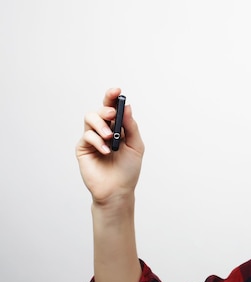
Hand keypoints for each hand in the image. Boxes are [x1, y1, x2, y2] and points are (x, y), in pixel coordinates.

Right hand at [76, 88, 144, 204]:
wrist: (118, 190)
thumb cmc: (128, 170)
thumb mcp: (136, 146)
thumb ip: (131, 127)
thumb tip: (127, 106)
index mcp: (118, 128)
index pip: (113, 108)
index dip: (113, 97)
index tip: (117, 90)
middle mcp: (104, 130)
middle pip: (100, 109)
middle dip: (106, 108)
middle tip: (112, 114)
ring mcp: (92, 138)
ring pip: (90, 118)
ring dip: (100, 124)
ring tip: (109, 137)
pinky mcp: (83, 148)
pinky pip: (87, 136)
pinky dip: (97, 141)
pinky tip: (106, 151)